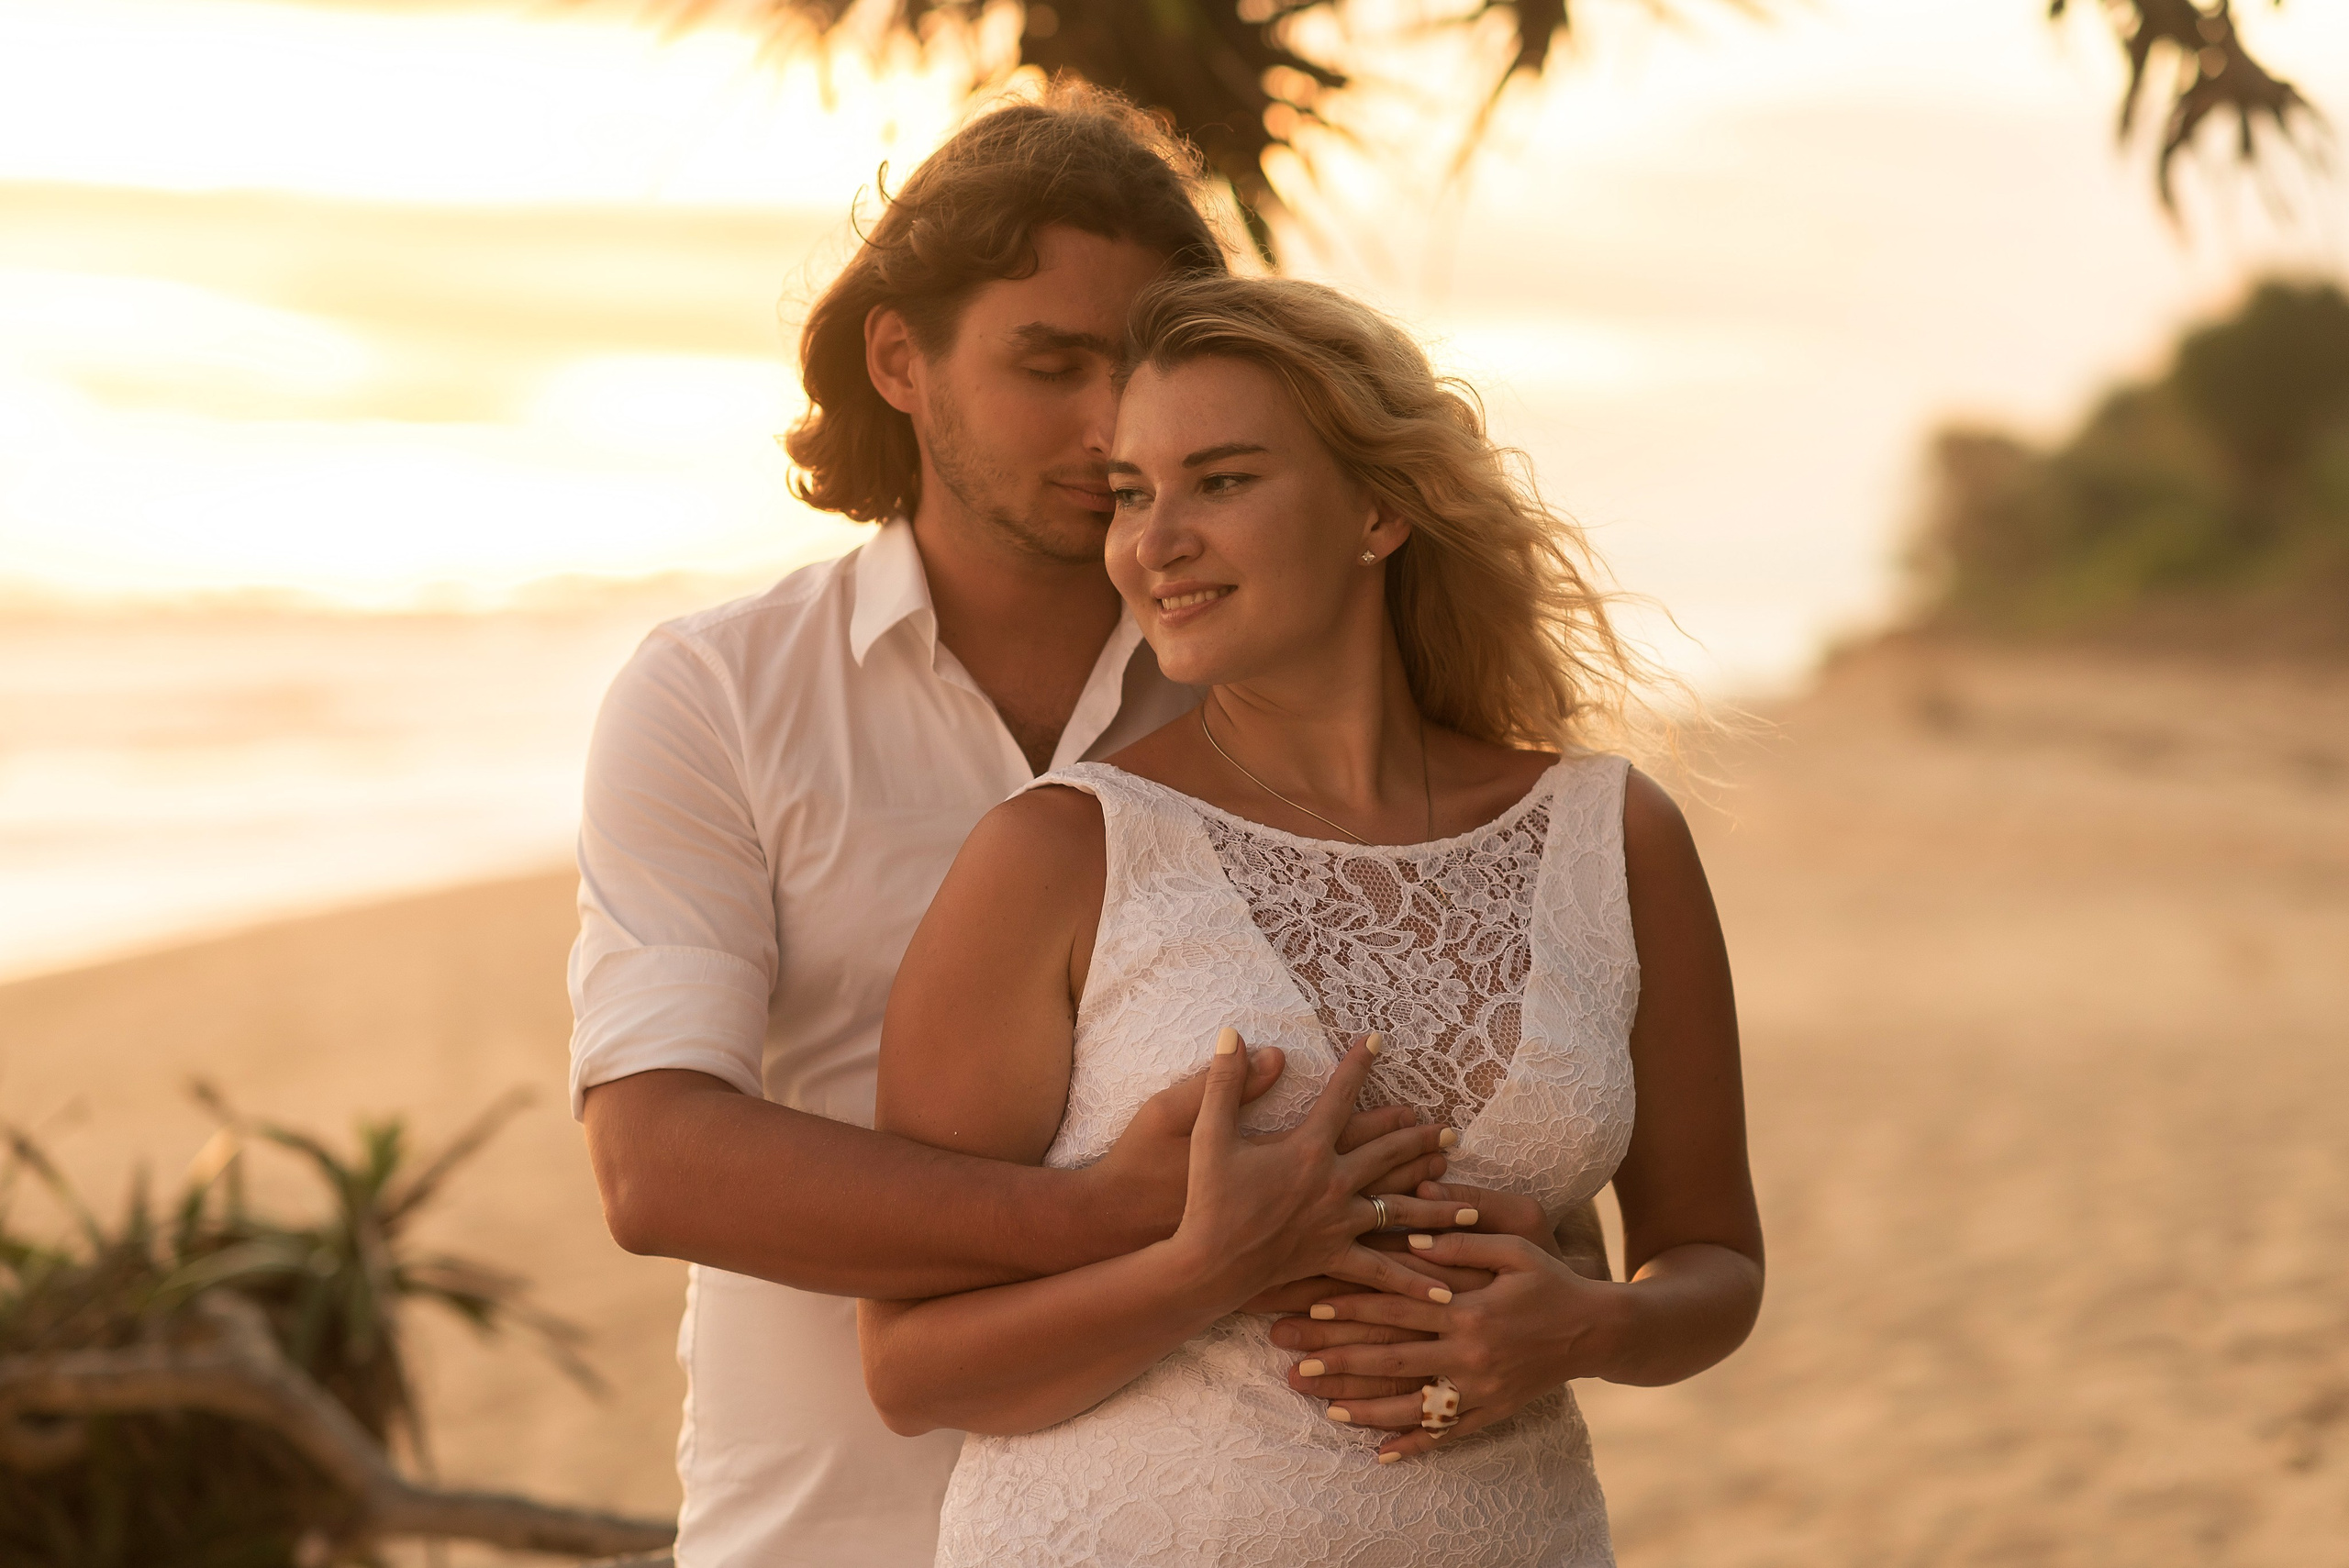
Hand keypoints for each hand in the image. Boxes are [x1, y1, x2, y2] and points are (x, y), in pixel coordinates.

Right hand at [1173, 1031, 1467, 1304]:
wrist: (1208, 1264)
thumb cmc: (1207, 1199)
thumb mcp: (1208, 1133)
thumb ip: (1224, 1082)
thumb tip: (1233, 1034)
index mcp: (1308, 1148)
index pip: (1340, 1096)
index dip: (1358, 1065)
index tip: (1378, 1040)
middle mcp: (1334, 1183)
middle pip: (1388, 1154)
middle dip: (1420, 1139)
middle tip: (1450, 1131)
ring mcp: (1339, 1223)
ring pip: (1399, 1208)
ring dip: (1437, 1203)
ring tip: (1472, 1204)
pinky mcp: (1335, 1258)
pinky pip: (1382, 1271)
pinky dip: (1414, 1283)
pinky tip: (1445, 1294)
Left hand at [1280, 1230, 1627, 1459]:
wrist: (1598, 1330)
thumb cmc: (1551, 1280)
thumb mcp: (1515, 1247)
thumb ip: (1463, 1241)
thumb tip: (1413, 1235)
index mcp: (1468, 1309)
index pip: (1397, 1307)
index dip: (1352, 1308)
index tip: (1310, 1309)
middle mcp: (1470, 1352)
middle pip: (1393, 1359)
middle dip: (1342, 1363)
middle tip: (1297, 1367)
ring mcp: (1481, 1388)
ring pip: (1414, 1404)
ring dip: (1368, 1409)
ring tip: (1327, 1410)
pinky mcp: (1493, 1410)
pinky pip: (1449, 1432)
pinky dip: (1416, 1443)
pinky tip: (1383, 1452)